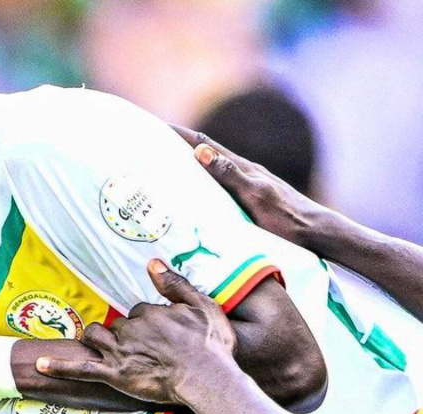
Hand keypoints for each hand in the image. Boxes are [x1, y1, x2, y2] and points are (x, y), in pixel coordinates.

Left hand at [35, 261, 237, 404]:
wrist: (208, 378)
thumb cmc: (212, 346)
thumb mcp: (203, 306)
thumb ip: (176, 284)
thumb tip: (154, 263)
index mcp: (151, 313)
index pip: (139, 312)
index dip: (148, 324)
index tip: (161, 336)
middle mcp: (131, 330)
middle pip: (117, 326)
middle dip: (126, 335)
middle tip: (146, 351)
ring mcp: (119, 353)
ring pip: (95, 337)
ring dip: (97, 340)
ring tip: (107, 349)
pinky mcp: (113, 375)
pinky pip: (80, 369)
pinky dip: (59, 367)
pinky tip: (40, 365)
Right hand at [172, 125, 326, 250]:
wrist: (315, 232)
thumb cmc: (286, 220)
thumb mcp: (255, 196)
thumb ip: (230, 174)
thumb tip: (201, 151)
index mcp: (242, 168)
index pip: (205, 145)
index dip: (180, 135)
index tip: (157, 126)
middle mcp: (243, 172)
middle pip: (206, 153)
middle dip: (179, 145)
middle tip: (152, 144)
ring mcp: (247, 185)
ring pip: (212, 169)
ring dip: (189, 164)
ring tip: (166, 165)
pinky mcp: (249, 198)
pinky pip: (219, 185)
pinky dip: (202, 182)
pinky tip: (197, 191)